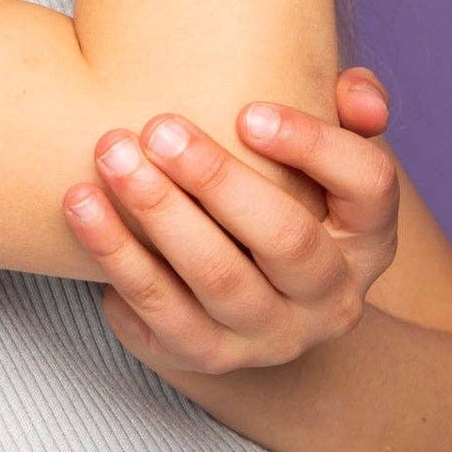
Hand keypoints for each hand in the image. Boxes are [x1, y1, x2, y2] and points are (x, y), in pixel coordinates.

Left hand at [61, 68, 398, 375]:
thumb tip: (359, 95)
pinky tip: (83, 211)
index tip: (248, 111)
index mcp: (367, 235)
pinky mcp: (206, 356)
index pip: (368, 185)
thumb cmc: (285, 194)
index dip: (313, 146)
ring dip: (157, 216)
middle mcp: (328, 295)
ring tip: (109, 158)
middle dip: (217, 180)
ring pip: (216, 281)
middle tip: (157, 129)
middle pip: (286, 240)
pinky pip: (157, 316)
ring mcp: (268, 335)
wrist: (262, 303)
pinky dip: (118, 263)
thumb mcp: (326, 157)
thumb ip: (349, 113)